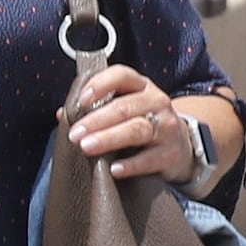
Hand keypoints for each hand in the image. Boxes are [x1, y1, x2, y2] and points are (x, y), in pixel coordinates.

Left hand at [69, 65, 211, 183]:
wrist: (181, 146)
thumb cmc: (145, 122)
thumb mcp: (127, 108)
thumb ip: (97, 108)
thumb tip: (64, 115)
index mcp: (142, 87)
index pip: (122, 76)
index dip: (101, 84)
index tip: (81, 100)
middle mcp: (156, 102)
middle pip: (125, 107)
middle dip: (97, 120)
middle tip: (75, 134)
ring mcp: (167, 127)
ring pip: (137, 130)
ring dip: (109, 138)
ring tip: (87, 147)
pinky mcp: (171, 153)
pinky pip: (150, 159)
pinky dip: (131, 165)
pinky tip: (114, 170)